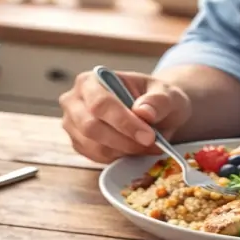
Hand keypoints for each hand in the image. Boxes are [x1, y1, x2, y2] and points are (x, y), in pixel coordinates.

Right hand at [58, 70, 191, 162]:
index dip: (123, 122)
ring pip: (95, 146)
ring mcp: (73, 125)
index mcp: (90, 81)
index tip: (149, 136)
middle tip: (152, 144)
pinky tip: (136, 149)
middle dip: (124, 140)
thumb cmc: (154, 99)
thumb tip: (143, 112)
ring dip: (125, 151)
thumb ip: (157, 101)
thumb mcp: (165, 94)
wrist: (150, 112)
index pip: (100, 103)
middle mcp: (74, 102)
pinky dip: (119, 157)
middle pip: (91, 127)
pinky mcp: (79, 144)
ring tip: (149, 146)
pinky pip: (97, 158)